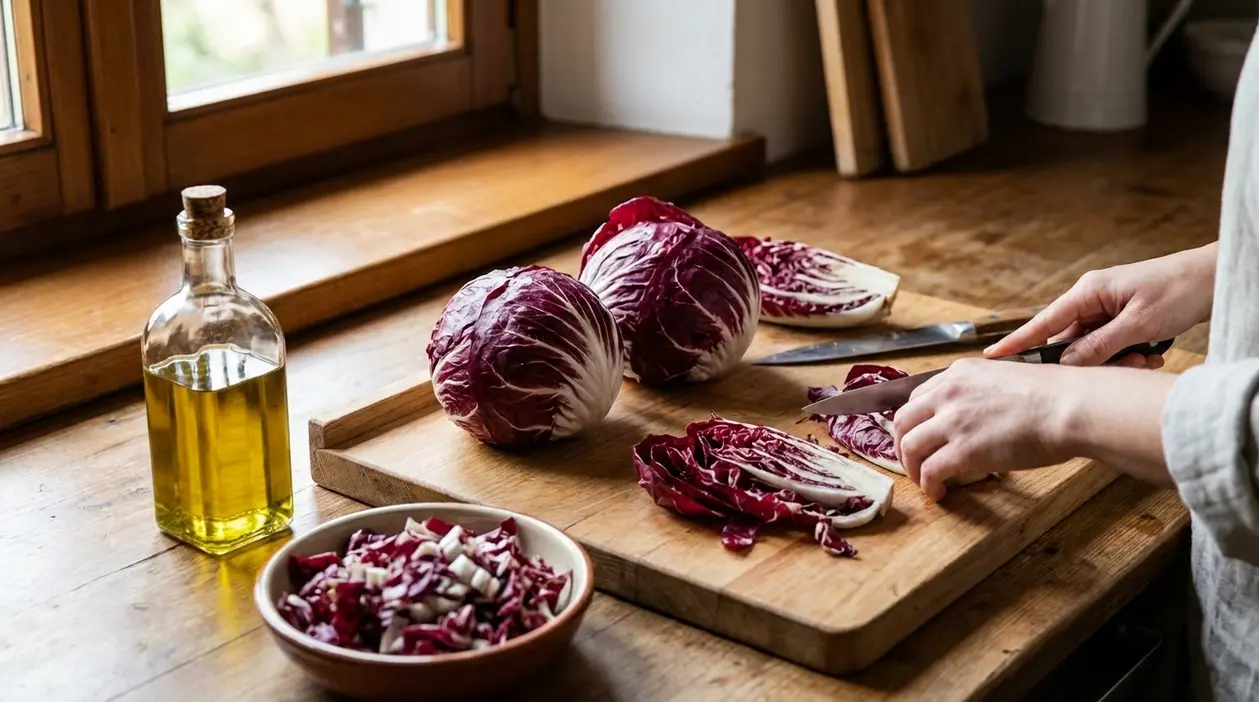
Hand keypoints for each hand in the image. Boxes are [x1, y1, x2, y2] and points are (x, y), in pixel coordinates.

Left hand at [892, 359, 1176, 500]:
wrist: (1071, 406)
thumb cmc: (1055, 395)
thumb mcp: (1005, 379)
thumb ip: (981, 392)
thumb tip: (978, 414)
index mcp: (958, 374)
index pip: (918, 398)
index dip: (915, 421)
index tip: (919, 436)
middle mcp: (948, 393)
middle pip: (903, 421)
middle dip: (902, 445)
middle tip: (912, 462)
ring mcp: (953, 421)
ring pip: (909, 446)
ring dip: (911, 468)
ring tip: (923, 482)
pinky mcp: (963, 449)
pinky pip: (930, 471)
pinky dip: (928, 485)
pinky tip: (938, 493)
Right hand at [985, 244, 1215, 366]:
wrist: (1215, 277)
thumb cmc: (1180, 289)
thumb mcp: (1139, 324)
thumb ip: (1099, 346)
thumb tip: (1066, 365)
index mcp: (1088, 291)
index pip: (1044, 322)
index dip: (1018, 341)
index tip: (992, 356)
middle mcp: (1093, 298)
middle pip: (1072, 341)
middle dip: (1094, 360)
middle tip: (1127, 364)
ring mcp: (1107, 308)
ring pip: (1095, 347)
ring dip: (1118, 359)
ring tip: (1147, 357)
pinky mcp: (1123, 317)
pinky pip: (1113, 344)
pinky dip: (1129, 354)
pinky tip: (1152, 354)